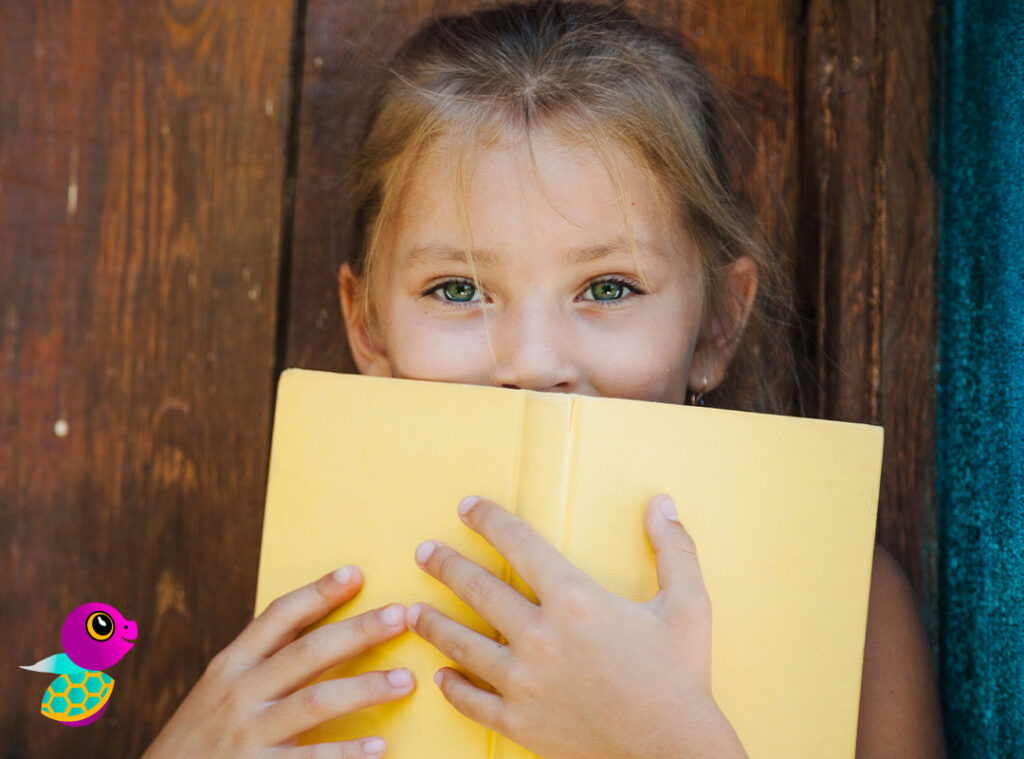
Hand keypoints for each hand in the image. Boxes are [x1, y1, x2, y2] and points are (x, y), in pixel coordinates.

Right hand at [142, 566, 414, 758]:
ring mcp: (248, 734)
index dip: (318, 593)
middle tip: (402, 616)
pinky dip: (345, 753)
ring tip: (405, 681)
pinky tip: (379, 746)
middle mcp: (239, 693)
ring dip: (365, 688)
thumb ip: (261, 664)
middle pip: (308, 652)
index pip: (278, 616)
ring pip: (315, 701)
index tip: (356, 574)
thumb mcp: (218, 692)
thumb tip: (322, 634)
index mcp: (231, 665)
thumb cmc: (199, 739)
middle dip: (358, 631)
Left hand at [406, 494, 747, 758]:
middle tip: (423, 552)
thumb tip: (661, 503)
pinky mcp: (520, 722)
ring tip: (411, 611)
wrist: (673, 751)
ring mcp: (524, 683)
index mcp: (575, 600)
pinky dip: (453, 686)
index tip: (467, 507)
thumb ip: (674, 549)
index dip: (488, 520)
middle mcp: (540, 636)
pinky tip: (442, 675)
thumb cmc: (681, 676)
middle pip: (477, 589)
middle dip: (444, 565)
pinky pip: (472, 701)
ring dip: (432, 623)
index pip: (519, 544)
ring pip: (462, 643)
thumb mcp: (688, 605)